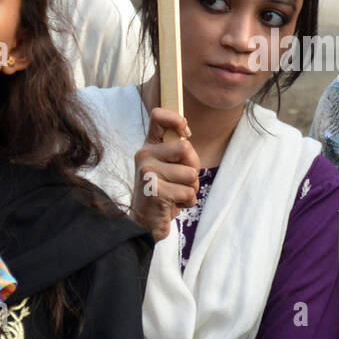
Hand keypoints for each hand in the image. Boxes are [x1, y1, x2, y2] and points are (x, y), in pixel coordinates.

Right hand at [130, 108, 200, 240]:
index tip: (185, 133)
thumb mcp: (167, 167)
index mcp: (149, 146)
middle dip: (194, 167)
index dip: (177, 119)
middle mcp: (144, 155)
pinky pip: (188, 192)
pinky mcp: (154, 191)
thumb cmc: (162, 193)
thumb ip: (176, 150)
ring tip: (176, 195)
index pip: (158, 116)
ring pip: (190, 174)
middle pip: (185, 147)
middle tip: (183, 180)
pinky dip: (188, 202)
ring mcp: (147, 172)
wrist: (145, 223)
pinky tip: (173, 205)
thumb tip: (186, 133)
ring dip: (191, 188)